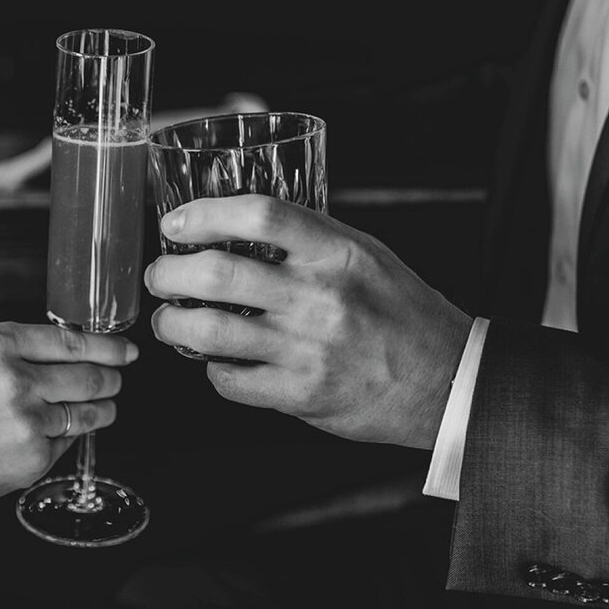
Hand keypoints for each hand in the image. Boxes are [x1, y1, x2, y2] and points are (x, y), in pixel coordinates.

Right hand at [0, 322, 137, 512]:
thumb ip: (18, 347)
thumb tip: (71, 348)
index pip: (73, 340)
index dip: (109, 345)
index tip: (126, 349)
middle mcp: (16, 380)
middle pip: (90, 376)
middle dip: (112, 378)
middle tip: (117, 378)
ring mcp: (26, 422)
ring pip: (87, 412)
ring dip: (102, 409)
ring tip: (101, 406)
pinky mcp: (31, 458)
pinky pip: (66, 442)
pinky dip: (69, 436)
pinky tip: (54, 432)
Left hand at [143, 196, 471, 448]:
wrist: (448, 381)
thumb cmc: (402, 312)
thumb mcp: (365, 254)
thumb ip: (308, 239)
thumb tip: (236, 224)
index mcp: (337, 252)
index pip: (259, 213)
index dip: (204, 214)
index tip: (176, 223)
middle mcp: (320, 297)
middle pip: (216, 273)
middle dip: (168, 273)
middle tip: (159, 276)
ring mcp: (308, 349)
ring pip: (209, 332)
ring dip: (171, 324)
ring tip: (168, 320)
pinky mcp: (301, 395)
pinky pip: (229, 380)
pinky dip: (210, 369)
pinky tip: (215, 361)